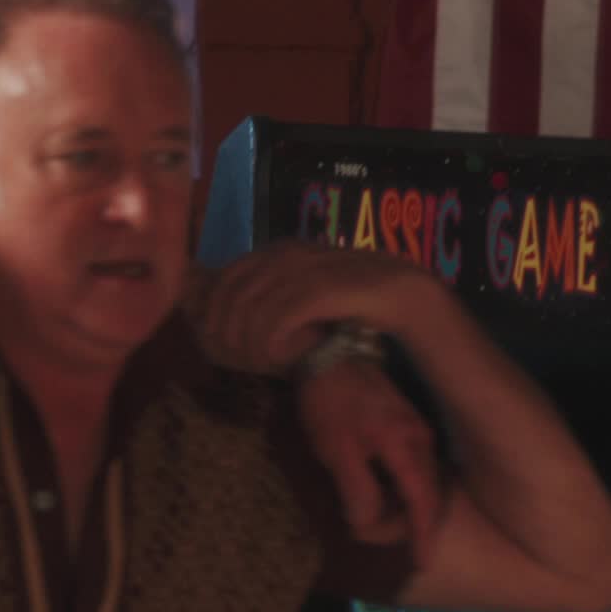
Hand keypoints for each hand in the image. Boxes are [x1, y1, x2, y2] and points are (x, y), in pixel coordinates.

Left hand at [195, 240, 431, 374]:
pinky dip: (271, 341)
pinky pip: (280, 318)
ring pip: (252, 308)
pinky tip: (277, 357)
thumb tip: (233, 314)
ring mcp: (303, 271)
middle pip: (234, 293)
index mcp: (278, 251)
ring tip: (255, 360)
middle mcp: (286, 255)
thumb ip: (272, 293)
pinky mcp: (321, 291)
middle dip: (226, 328)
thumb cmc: (347, 294)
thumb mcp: (302, 288)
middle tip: (232, 356)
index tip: (216, 338)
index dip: (214, 308)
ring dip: (247, 339)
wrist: (396, 291)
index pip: (227, 276)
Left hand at [297, 360, 443, 559]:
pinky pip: (411, 467)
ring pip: (418, 482)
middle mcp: (421, 440)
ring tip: (366, 513)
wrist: (325, 353)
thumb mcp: (337, 453)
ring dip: (398, 505)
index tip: (422, 563)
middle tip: (366, 531)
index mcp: (408, 448)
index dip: (423, 536)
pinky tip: (375, 490)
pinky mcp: (405, 424)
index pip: (424, 503)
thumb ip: (359, 493)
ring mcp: (416, 430)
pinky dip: (397, 487)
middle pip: (425, 497)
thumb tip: (370, 524)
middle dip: (402, 523)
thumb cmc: (329, 403)